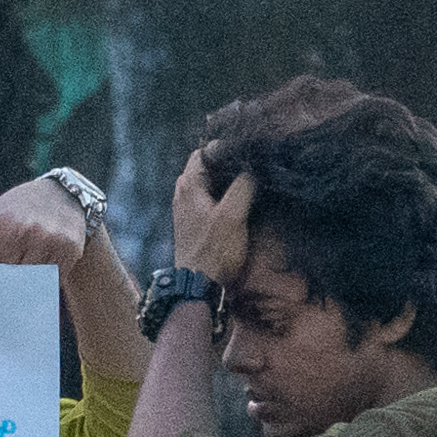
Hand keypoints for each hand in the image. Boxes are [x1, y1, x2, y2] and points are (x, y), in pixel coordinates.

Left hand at [0, 178, 89, 331]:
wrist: (62, 193)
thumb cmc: (16, 214)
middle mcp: (18, 229)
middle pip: (0, 281)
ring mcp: (45, 238)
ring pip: (25, 284)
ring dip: (19, 293)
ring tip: (17, 293)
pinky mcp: (68, 248)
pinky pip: (49, 282)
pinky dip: (42, 288)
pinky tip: (40, 283)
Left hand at [171, 153, 254, 286]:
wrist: (199, 287)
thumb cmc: (215, 251)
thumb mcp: (233, 214)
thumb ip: (243, 184)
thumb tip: (253, 166)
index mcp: (188, 185)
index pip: (204, 151)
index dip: (226, 149)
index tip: (248, 154)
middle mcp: (183, 193)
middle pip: (207, 167)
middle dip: (229, 164)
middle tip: (253, 167)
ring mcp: (187, 209)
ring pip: (209, 183)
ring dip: (228, 181)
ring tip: (251, 182)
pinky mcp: (194, 223)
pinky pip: (209, 199)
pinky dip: (224, 196)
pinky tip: (241, 201)